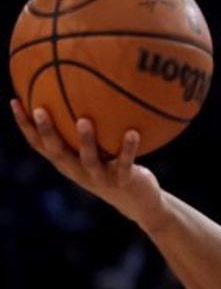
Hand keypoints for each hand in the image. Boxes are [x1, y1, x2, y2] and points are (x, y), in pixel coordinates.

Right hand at [11, 100, 165, 229]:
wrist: (138, 201)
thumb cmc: (113, 166)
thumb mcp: (97, 147)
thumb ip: (84, 126)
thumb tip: (81, 88)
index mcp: (67, 162)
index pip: (39, 144)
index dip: (26, 126)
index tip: (15, 101)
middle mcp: (78, 171)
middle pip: (57, 152)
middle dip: (47, 132)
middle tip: (40, 110)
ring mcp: (99, 178)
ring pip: (89, 160)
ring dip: (86, 141)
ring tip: (83, 120)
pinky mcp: (122, 182)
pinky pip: (125, 163)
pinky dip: (128, 148)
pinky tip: (133, 132)